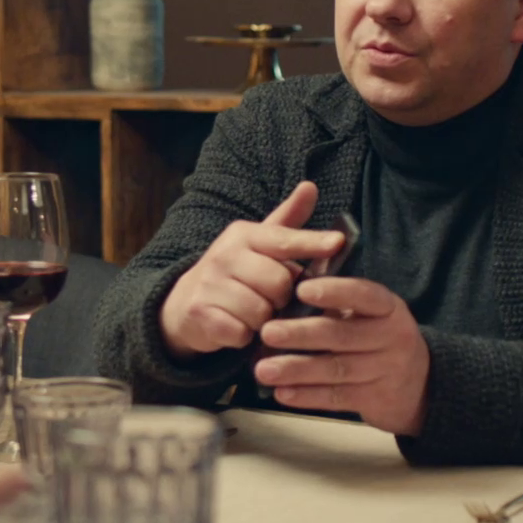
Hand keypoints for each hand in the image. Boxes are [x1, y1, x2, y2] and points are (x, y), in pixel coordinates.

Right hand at [160, 181, 344, 358]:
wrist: (184, 302)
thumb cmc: (235, 271)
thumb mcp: (260, 244)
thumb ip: (288, 221)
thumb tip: (311, 186)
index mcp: (244, 234)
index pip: (284, 239)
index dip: (313, 242)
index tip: (337, 242)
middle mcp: (224, 254)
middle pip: (279, 282)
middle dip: (282, 297)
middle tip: (272, 298)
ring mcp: (209, 283)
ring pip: (261, 311)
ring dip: (264, 320)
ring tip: (254, 313)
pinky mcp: (200, 312)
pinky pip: (241, 332)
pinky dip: (245, 336)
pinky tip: (238, 327)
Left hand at [254, 277, 430, 436]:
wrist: (420, 384)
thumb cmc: (378, 336)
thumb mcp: (369, 311)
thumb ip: (337, 296)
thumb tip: (290, 276)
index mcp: (387, 307)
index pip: (363, 295)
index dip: (334, 291)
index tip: (302, 289)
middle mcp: (390, 337)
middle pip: (342, 335)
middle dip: (301, 333)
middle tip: (267, 332)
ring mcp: (385, 371)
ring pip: (336, 369)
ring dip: (296, 369)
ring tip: (263, 369)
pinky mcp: (375, 400)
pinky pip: (337, 397)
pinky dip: (308, 396)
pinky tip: (282, 393)